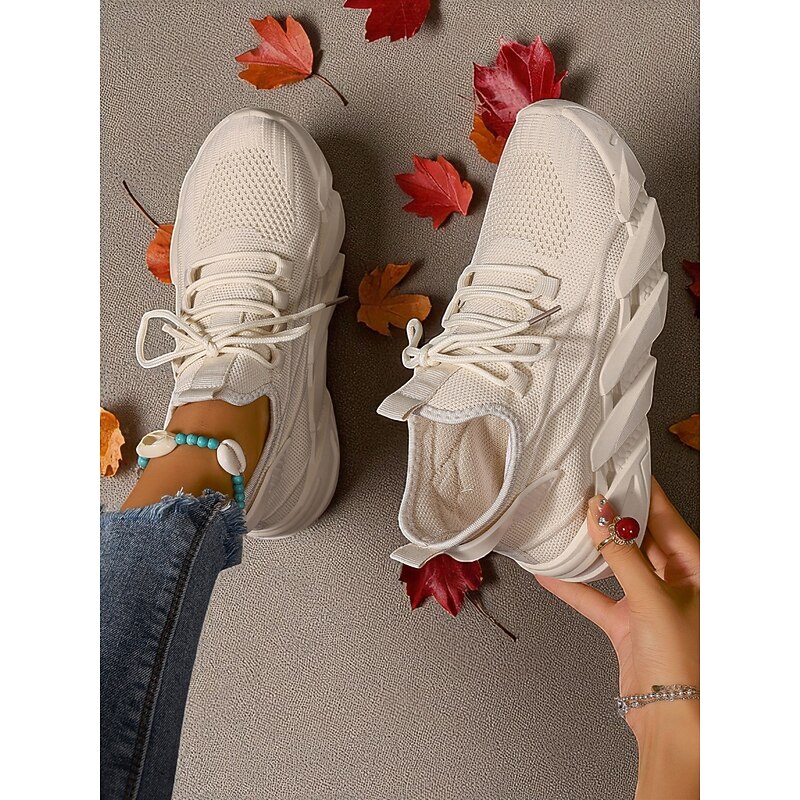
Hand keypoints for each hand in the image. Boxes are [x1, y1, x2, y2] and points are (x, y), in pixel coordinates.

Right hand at [537, 478, 698, 798]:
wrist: (672, 723)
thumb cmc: (683, 663)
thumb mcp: (654, 599)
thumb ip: (622, 555)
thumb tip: (600, 514)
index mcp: (697, 571)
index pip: (667, 519)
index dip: (644, 492)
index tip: (620, 468)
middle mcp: (675, 583)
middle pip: (640, 538)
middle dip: (614, 515)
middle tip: (590, 488)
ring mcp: (650, 604)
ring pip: (616, 565)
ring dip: (592, 548)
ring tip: (569, 522)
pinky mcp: (627, 625)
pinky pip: (595, 597)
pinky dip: (572, 585)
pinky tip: (549, 572)